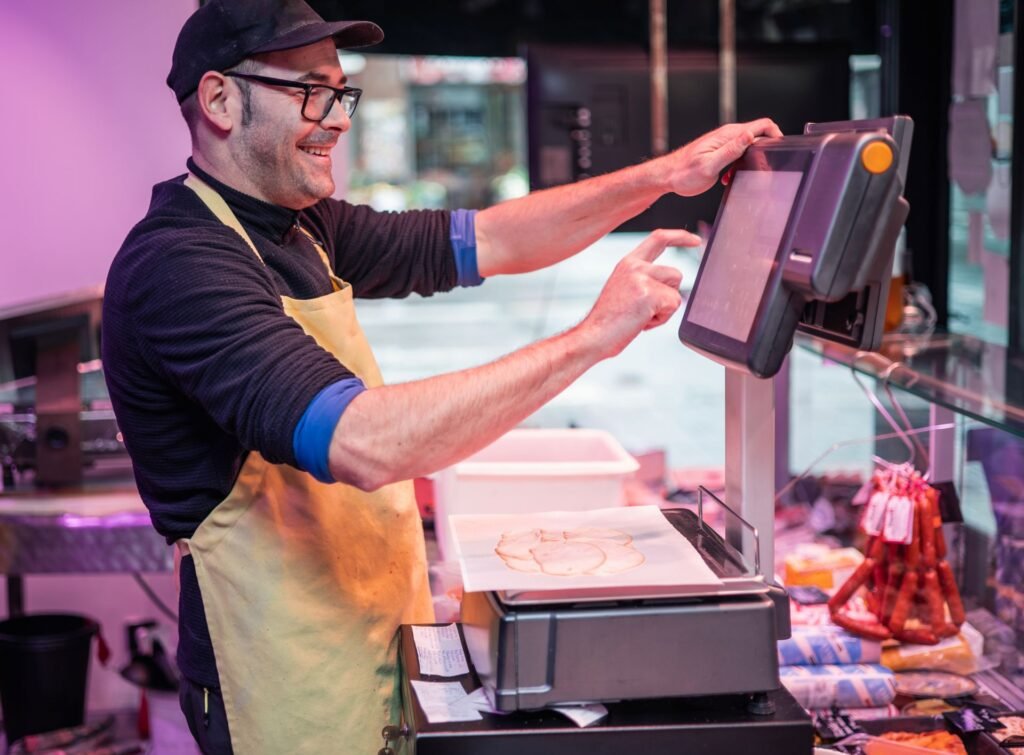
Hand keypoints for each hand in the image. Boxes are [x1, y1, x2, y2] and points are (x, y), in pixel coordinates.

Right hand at [582, 229, 699, 358]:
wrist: (593, 335)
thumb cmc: (608, 320)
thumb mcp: (625, 290)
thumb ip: (645, 280)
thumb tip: (671, 286)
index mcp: (628, 263)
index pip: (658, 239)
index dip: (680, 237)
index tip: (695, 241)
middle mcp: (635, 266)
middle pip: (675, 274)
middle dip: (668, 296)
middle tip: (644, 310)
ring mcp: (641, 278)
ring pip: (676, 291)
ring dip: (664, 309)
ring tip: (641, 316)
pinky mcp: (649, 293)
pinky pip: (673, 306)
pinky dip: (661, 319)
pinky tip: (641, 322)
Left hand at [660, 118, 781, 196]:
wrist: (668, 177)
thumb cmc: (684, 173)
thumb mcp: (709, 165)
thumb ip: (731, 150)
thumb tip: (749, 135)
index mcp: (728, 135)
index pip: (763, 125)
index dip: (776, 135)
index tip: (777, 153)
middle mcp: (728, 136)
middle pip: (760, 136)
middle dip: (764, 153)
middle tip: (757, 172)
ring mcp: (725, 143)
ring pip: (750, 148)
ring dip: (750, 163)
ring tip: (735, 176)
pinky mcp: (721, 153)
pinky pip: (740, 156)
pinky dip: (739, 168)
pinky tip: (728, 178)